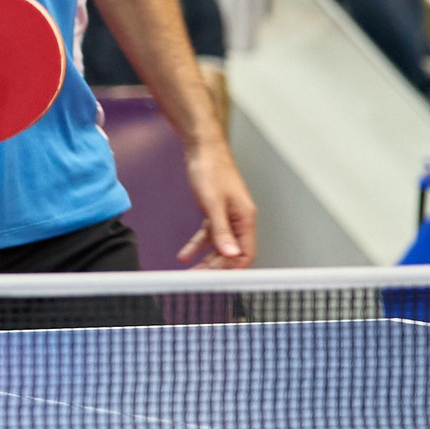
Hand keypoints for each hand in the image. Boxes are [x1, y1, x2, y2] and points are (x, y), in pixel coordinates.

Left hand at [175, 136, 255, 268]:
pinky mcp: (215, 211)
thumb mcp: (213, 203)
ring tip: (189, 272)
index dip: (233, 268)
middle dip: (216, 267)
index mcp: (246, 218)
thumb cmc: (211, 170)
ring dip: (206, 259)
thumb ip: (221, 230)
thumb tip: (230, 254)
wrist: (202, 148)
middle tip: (197, 280)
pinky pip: (208, 234)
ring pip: (219, 245)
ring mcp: (227, 216)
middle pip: (232, 252)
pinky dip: (197, 245)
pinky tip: (183, 255)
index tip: (216, 280)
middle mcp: (239, 219)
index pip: (246, 253)